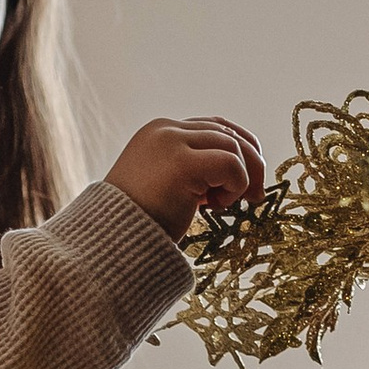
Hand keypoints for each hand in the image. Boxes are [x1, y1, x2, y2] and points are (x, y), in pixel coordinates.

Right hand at [108, 115, 263, 241]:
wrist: (112, 241)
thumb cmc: (141, 221)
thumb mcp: (167, 183)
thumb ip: (194, 166)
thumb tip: (240, 165)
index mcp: (159, 131)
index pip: (214, 126)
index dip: (240, 149)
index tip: (248, 179)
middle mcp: (165, 130)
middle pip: (228, 133)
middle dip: (251, 163)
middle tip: (255, 197)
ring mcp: (172, 143)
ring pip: (233, 146)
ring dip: (240, 179)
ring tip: (222, 205)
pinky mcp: (182, 163)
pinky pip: (232, 164)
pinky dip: (236, 186)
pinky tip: (215, 206)